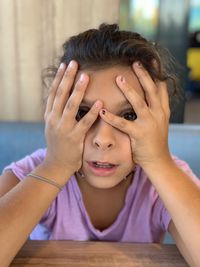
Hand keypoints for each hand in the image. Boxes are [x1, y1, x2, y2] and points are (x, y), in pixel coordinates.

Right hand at [43, 61, 102, 176]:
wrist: (56, 164)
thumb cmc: (58, 143)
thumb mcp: (52, 126)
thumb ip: (57, 111)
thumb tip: (64, 96)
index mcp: (49, 115)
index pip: (54, 92)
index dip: (59, 78)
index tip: (66, 64)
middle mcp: (54, 119)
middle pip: (61, 94)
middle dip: (68, 78)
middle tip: (75, 63)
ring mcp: (63, 128)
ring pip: (71, 105)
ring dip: (78, 90)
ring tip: (86, 77)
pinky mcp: (74, 138)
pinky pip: (85, 122)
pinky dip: (92, 112)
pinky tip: (100, 102)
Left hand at [100, 62, 170, 169]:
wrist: (158, 161)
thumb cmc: (156, 141)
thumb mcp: (160, 122)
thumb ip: (156, 108)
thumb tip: (152, 93)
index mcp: (162, 111)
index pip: (161, 89)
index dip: (155, 75)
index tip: (150, 62)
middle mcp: (158, 115)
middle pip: (152, 91)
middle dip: (144, 75)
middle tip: (135, 63)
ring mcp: (149, 124)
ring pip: (139, 103)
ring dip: (128, 90)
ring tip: (118, 78)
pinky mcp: (140, 134)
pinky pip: (123, 124)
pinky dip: (112, 117)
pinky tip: (102, 111)